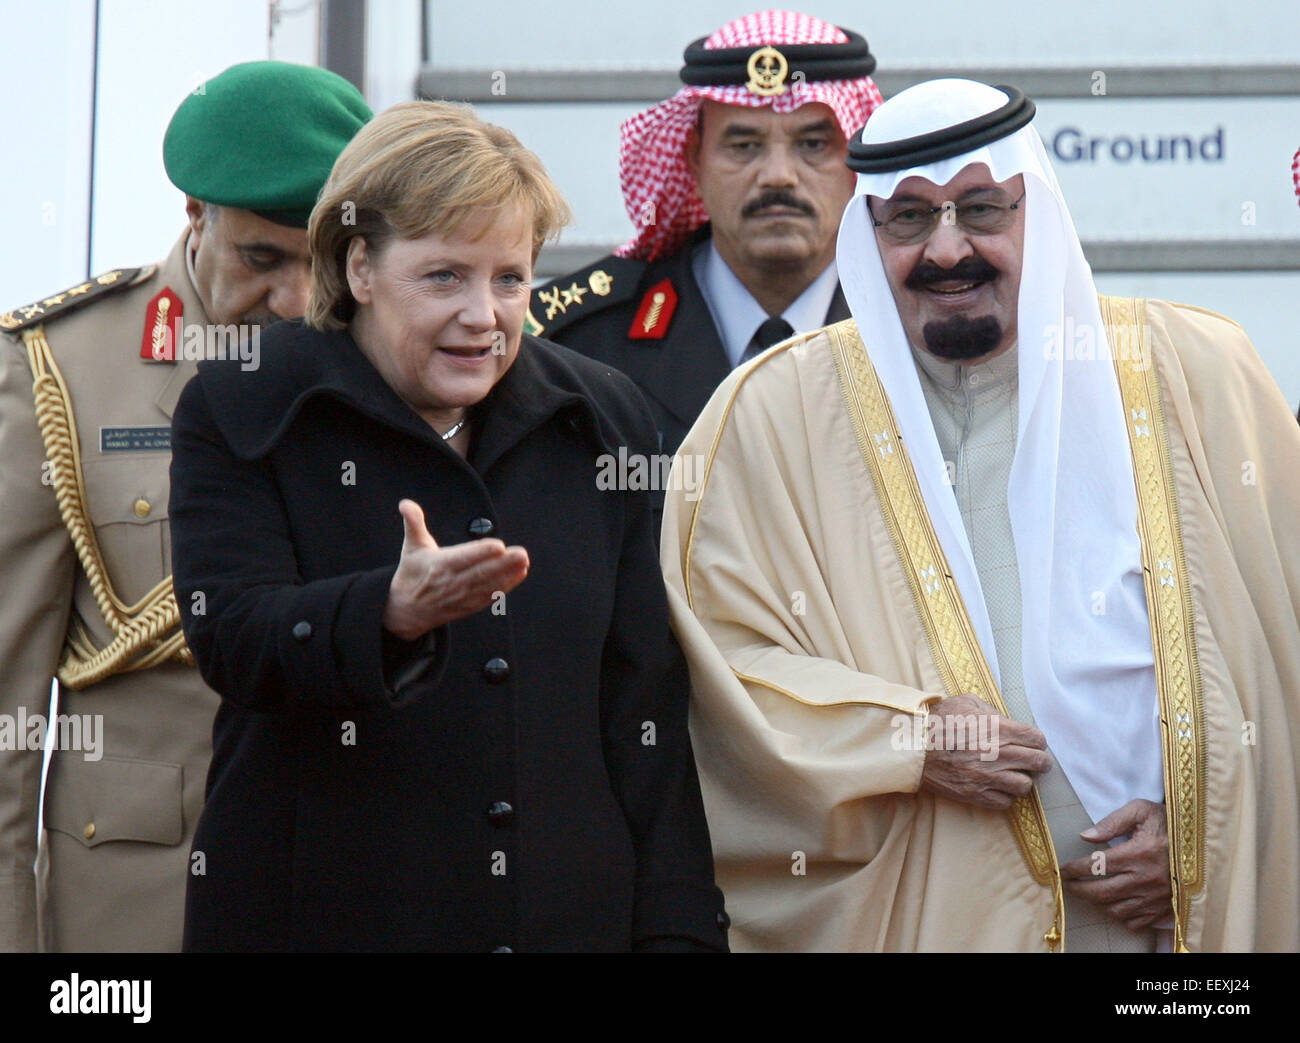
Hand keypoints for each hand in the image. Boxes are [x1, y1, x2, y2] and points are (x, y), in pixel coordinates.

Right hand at [383, 499, 528, 639]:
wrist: (406, 611)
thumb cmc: (412, 574)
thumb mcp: (411, 547)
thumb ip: (413, 523)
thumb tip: (405, 504)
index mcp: (438, 566)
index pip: (462, 558)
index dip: (481, 552)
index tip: (499, 546)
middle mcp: (452, 582)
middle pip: (481, 572)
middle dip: (503, 564)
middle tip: (521, 553)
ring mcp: (462, 596)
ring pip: (489, 585)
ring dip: (509, 574)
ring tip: (524, 562)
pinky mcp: (469, 605)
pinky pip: (490, 595)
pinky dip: (506, 586)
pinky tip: (519, 574)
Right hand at [918, 693, 1051, 809]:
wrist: (912, 745)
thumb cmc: (937, 720)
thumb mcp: (966, 702)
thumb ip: (991, 710)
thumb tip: (1006, 722)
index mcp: (998, 729)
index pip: (1037, 739)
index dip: (1037, 741)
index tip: (1033, 743)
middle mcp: (998, 754)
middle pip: (1038, 762)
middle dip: (1040, 762)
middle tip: (1036, 762)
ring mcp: (988, 776)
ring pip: (1025, 786)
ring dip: (1022, 780)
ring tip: (1014, 775)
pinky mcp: (976, 794)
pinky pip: (1005, 802)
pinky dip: (1005, 796)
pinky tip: (997, 787)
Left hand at [1059, 799, 1170, 930]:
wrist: (1202, 842)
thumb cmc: (1167, 823)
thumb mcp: (1141, 810)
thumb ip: (1112, 822)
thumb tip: (1085, 836)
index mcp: (1138, 853)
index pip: (1096, 866)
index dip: (1074, 869)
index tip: (1063, 870)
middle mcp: (1146, 879)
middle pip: (1102, 892)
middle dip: (1079, 890)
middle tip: (1068, 885)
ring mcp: (1155, 897)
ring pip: (1116, 909)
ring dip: (1098, 903)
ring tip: (1089, 893)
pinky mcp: (1164, 907)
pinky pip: (1136, 921)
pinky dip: (1121, 915)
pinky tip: (1114, 904)